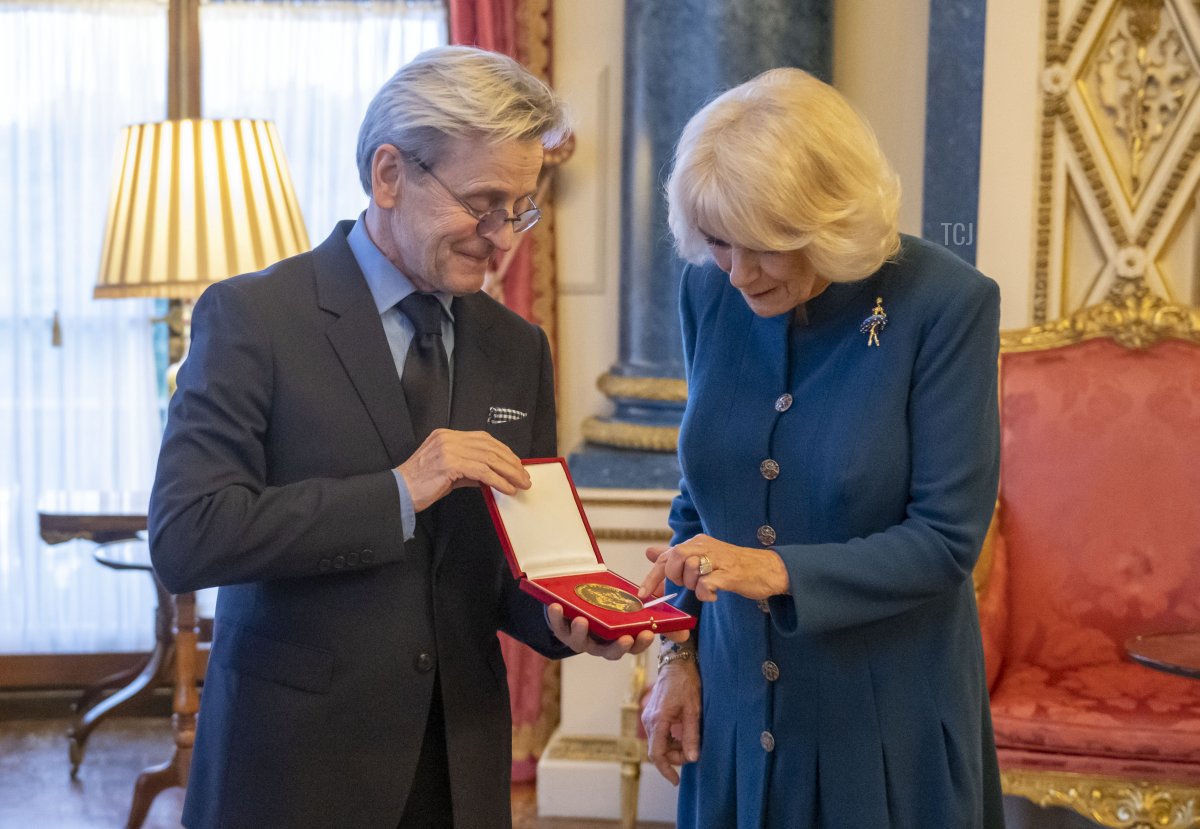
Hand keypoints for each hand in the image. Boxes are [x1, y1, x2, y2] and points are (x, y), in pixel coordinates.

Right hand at [397, 429, 530, 511]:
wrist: (399, 492)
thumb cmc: (420, 485)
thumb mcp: (448, 472)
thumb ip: (469, 469)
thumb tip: (491, 475)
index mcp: (447, 436)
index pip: (484, 439)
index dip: (504, 452)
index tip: (516, 465)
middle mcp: (449, 438)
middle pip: (489, 446)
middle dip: (511, 462)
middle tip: (523, 476)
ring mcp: (449, 449)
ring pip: (489, 458)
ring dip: (509, 472)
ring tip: (520, 483)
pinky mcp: (450, 463)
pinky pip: (482, 471)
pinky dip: (498, 480)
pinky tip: (507, 488)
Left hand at [546, 604, 656, 659]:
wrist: (574, 605)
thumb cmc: (602, 605)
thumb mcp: (616, 603)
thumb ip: (628, 600)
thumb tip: (644, 589)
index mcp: (617, 639)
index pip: (634, 646)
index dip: (642, 643)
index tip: (648, 633)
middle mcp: (600, 645)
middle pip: (611, 653)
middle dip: (619, 647)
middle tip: (626, 639)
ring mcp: (581, 641)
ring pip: (581, 643)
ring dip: (581, 633)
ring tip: (581, 620)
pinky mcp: (563, 634)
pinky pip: (559, 628)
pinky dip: (556, 618)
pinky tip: (556, 606)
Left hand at [637, 534, 788, 602]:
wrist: (768, 569)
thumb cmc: (732, 566)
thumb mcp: (702, 557)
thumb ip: (675, 557)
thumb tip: (650, 553)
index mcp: (697, 542)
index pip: (667, 556)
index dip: (652, 576)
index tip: (643, 594)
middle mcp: (706, 546)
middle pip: (676, 557)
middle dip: (675, 576)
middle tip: (686, 584)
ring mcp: (719, 559)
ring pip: (691, 569)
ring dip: (693, 585)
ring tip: (705, 587)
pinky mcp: (730, 574)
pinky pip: (707, 584)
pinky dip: (705, 593)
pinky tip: (713, 595)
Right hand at [642, 657, 700, 784]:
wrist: (677, 663)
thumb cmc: (686, 683)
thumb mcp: (693, 710)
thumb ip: (691, 735)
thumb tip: (692, 758)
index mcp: (657, 720)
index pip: (657, 754)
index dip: (666, 770)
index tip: (676, 780)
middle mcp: (649, 720)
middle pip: (658, 750)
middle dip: (675, 757)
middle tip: (693, 753)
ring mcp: (648, 717)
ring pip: (658, 743)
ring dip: (673, 748)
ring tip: (690, 743)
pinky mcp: (651, 714)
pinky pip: (658, 734)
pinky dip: (669, 740)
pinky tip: (682, 735)